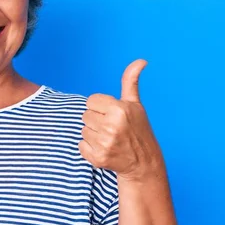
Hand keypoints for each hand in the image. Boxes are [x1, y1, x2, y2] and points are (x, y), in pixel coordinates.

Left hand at [78, 59, 163, 180]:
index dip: (101, 107)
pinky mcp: (98, 158)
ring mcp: (104, 143)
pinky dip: (89, 148)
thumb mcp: (135, 104)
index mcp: (119, 109)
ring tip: (109, 139)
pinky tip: (104, 149)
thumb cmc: (138, 130)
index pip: (91, 101)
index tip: (112, 115)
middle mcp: (112, 126)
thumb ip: (130, 81)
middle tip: (111, 128)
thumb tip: (141, 60)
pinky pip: (81, 145)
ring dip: (93, 134)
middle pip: (85, 115)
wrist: (144, 163)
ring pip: (83, 130)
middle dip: (97, 120)